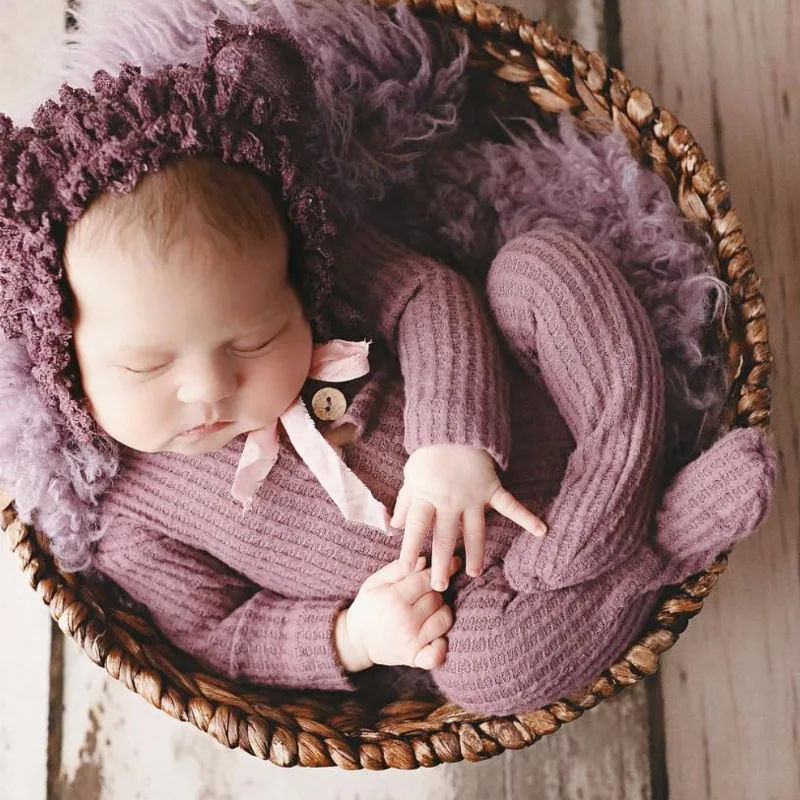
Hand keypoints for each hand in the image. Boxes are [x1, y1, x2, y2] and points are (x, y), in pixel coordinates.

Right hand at [335, 556, 460, 671]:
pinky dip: (441, 645)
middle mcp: (405, 620)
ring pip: (444, 619)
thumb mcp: (376, 581)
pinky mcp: (414, 658)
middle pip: (437, 598)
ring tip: (428, 611)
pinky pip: (437, 654)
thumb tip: (425, 561)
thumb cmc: (369, 605)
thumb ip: (398, 569)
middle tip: (424, 593)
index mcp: (394, 598)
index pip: (427, 580)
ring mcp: (411, 641)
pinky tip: (437, 637)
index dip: (439, 571)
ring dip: (441, 612)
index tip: (453, 563)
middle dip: (435, 592)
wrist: (356, 639)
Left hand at [391, 444, 545, 590]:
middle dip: (442, 561)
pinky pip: (510, 505)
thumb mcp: (411, 477)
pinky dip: (527, 517)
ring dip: (475, 552)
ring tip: (474, 573)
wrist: (455, 429)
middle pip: (445, 536)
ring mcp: (473, 497)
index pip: (417, 526)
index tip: (406, 569)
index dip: (410, 548)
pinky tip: (541, 530)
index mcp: (427, 496)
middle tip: (439, 586)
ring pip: (475, 530)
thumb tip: (396, 527)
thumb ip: (405, 503)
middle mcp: (450, 500)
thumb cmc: (430, 456)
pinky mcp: (491, 490)